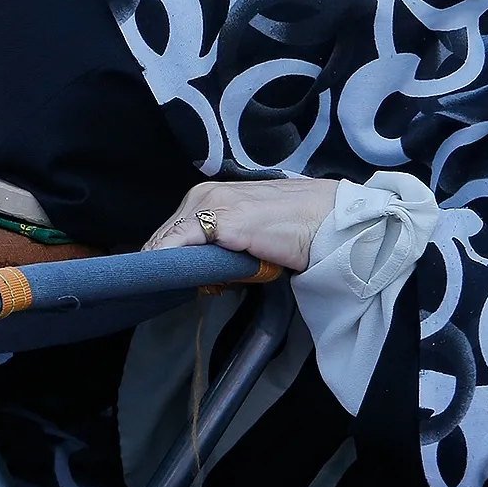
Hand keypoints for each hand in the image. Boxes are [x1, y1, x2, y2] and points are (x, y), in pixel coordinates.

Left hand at [144, 177, 339, 271]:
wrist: (326, 221)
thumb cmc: (294, 229)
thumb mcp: (245, 235)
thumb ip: (219, 246)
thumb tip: (198, 272)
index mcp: (207, 196)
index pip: (169, 233)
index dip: (163, 260)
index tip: (161, 283)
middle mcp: (202, 195)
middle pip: (162, 239)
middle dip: (165, 267)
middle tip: (176, 290)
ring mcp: (207, 205)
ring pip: (164, 243)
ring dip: (167, 269)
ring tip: (183, 288)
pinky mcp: (217, 220)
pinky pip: (174, 245)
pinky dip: (165, 263)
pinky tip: (166, 279)